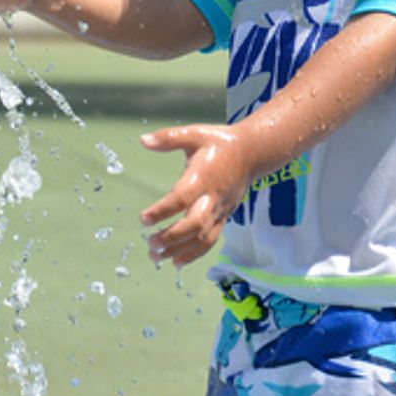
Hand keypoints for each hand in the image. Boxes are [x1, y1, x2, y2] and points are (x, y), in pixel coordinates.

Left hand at [140, 125, 254, 266]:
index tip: (144, 220)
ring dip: (179, 250)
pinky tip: (176, 261)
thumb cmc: (220, 142)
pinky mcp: (224, 217)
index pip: (182, 198)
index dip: (163, 211)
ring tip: (156, 257)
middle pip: (194, 225)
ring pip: (202, 238)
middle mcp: (212, 196)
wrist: (252, 153)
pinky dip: (194, 253)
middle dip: (171, 238)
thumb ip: (168, 138)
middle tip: (150, 244)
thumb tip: (144, 140)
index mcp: (203, 176)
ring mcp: (220, 209)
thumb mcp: (194, 133)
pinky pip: (210, 240)